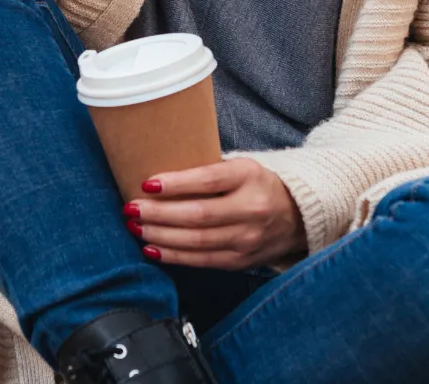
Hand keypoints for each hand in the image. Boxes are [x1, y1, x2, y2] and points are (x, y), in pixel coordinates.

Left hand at [121, 158, 306, 269]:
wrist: (296, 216)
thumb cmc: (257, 185)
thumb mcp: (241, 167)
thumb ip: (210, 170)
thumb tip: (160, 172)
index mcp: (249, 176)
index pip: (208, 180)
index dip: (176, 183)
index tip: (147, 183)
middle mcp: (251, 209)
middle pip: (198, 215)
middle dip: (159, 213)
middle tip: (131, 208)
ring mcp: (247, 239)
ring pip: (197, 242)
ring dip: (161, 236)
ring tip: (136, 227)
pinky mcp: (240, 261)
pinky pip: (202, 261)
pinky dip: (174, 256)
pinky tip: (153, 248)